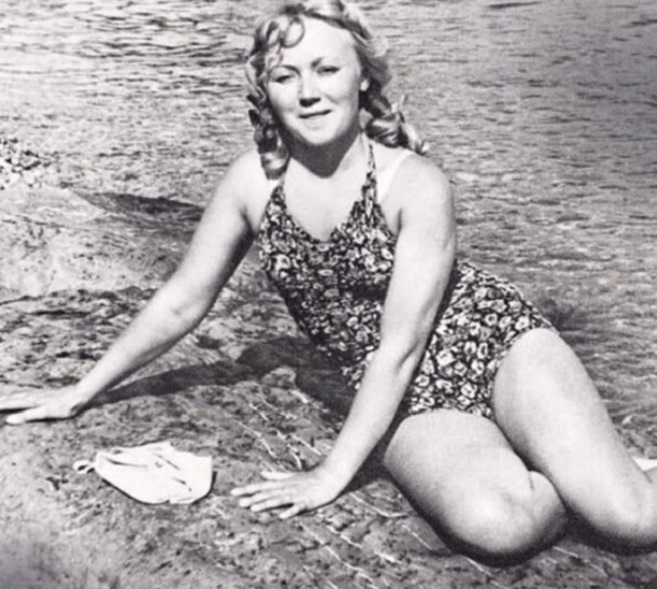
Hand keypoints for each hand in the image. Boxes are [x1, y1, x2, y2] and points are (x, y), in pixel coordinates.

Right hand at [0, 385, 89, 424]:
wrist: (83, 394)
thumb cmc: (66, 406)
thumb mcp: (46, 413)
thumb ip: (28, 415)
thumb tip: (9, 420)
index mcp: (33, 401)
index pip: (12, 403)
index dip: (1, 405)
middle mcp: (36, 396)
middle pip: (16, 397)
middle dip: (4, 400)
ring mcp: (44, 394)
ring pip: (24, 395)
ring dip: (13, 396)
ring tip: (6, 397)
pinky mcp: (51, 395)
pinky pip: (32, 395)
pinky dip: (25, 395)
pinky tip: (29, 396)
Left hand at [231, 464, 347, 518]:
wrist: (329, 478)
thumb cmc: (309, 478)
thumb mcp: (290, 476)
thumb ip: (275, 476)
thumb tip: (262, 473)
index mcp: (282, 483)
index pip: (261, 486)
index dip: (247, 489)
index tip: (233, 492)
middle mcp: (286, 488)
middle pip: (267, 494)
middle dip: (253, 498)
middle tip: (239, 502)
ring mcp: (296, 495)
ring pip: (279, 500)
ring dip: (266, 504)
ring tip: (254, 509)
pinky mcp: (306, 502)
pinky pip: (296, 508)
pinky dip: (289, 511)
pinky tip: (281, 516)